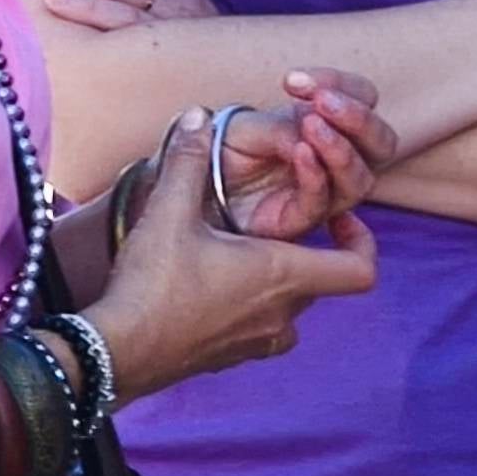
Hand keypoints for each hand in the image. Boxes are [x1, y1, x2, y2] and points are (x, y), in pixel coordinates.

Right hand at [83, 113, 378, 399]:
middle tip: (281, 224)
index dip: (361, 241)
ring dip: (280, 284)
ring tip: (247, 256)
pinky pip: (261, 333)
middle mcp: (281, 314)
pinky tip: (216, 290)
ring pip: (292, 310)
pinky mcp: (229, 360)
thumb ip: (188, 161)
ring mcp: (257, 343)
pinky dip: (253, 310)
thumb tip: (197, 115)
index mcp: (282, 275)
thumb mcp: (169, 212)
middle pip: (322, 282)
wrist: (115, 353)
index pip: (360, 268)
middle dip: (310, 251)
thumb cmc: (152, 284)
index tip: (339, 217)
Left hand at [210, 72, 407, 241]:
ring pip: (361, 178)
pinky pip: (322, 202)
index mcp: (332, 123)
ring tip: (311, 126)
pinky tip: (298, 152)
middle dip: (359, 119)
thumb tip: (309, 131)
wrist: (191, 185)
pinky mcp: (300, 220)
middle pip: (382, 143)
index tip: (293, 81)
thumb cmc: (224, 149)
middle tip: (324, 102)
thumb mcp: (250, 124)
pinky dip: (315, 175)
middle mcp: (338, 159)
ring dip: (341, 148)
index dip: (341, 84)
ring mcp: (324, 193)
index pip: (365, 98)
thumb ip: (282, 126)